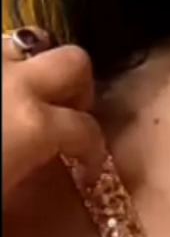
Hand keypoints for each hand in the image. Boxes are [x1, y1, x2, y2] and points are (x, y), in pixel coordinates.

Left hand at [2, 29, 105, 202]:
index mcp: (34, 125)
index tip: (88, 171)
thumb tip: (39, 168)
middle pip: (73, 61)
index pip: (87, 131)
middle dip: (78, 86)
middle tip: (66, 115)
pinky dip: (8, 68)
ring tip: (28, 94)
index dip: (93, 153)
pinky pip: (0, 50)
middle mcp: (17, 82)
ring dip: (37, 65)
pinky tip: (3, 93)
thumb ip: (29, 174)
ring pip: (30, 39)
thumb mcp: (3, 196)